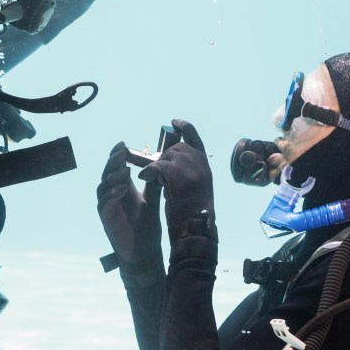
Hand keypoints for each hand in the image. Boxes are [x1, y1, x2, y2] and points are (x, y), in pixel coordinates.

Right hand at [97, 142, 162, 266]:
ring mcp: (107, 206)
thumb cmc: (146, 227)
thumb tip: (161, 165)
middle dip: (114, 162)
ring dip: (113, 177)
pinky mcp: (106, 219)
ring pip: (103, 186)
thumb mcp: (152, 201)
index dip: (117, 155)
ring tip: (124, 169)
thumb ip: (154, 184)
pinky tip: (122, 188)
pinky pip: (105, 203)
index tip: (123, 144)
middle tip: (122, 152)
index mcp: (122, 188)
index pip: (116, 167)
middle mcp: (112, 195)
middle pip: (107, 173)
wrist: (145, 252)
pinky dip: (112, 194)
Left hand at [138, 120, 216, 242]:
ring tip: (150, 178)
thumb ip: (188, 171)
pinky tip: (144, 178)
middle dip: (162, 157)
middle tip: (152, 168)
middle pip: (174, 149)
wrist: (194, 227)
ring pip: (164, 158)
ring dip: (154, 168)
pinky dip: (147, 172)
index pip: (195, 138)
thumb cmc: (193, 213)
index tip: (174, 122)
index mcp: (205, 164)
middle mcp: (199, 162)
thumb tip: (169, 161)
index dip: (185, 127)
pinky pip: (155, 166)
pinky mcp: (174, 173)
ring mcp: (188, 166)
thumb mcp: (197, 187)